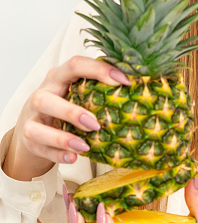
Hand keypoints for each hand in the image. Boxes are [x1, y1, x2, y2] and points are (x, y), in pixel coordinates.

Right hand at [2, 56, 129, 180]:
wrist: (35, 127)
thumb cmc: (67, 105)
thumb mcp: (81, 93)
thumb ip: (102, 90)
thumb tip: (142, 87)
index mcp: (59, 78)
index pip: (75, 65)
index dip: (99, 70)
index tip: (125, 81)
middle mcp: (42, 96)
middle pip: (46, 99)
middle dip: (72, 112)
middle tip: (96, 124)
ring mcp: (32, 119)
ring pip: (37, 128)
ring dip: (62, 138)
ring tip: (84, 146)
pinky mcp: (30, 141)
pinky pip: (40, 149)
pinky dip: (57, 154)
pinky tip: (73, 157)